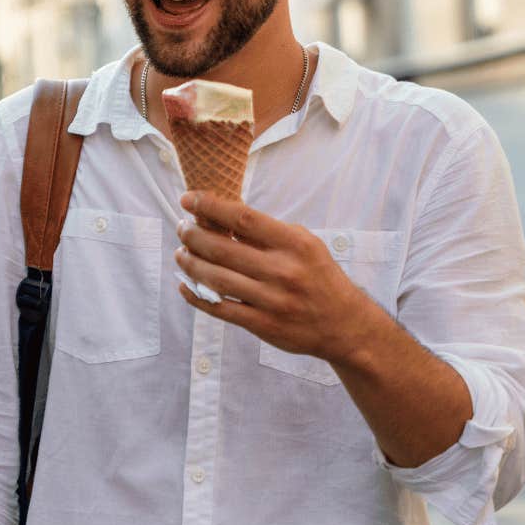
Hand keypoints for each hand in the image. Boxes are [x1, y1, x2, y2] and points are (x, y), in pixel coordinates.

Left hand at [174, 191, 384, 362]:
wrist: (344, 324)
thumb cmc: (319, 276)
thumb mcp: (305, 245)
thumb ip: (268, 233)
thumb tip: (221, 216)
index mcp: (294, 244)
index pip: (244, 219)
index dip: (210, 206)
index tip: (188, 199)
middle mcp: (283, 271)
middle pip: (223, 249)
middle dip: (193, 236)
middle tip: (181, 229)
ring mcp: (272, 300)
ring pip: (217, 279)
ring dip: (191, 264)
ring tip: (180, 254)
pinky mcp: (263, 325)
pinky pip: (221, 309)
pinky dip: (197, 296)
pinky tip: (185, 286)